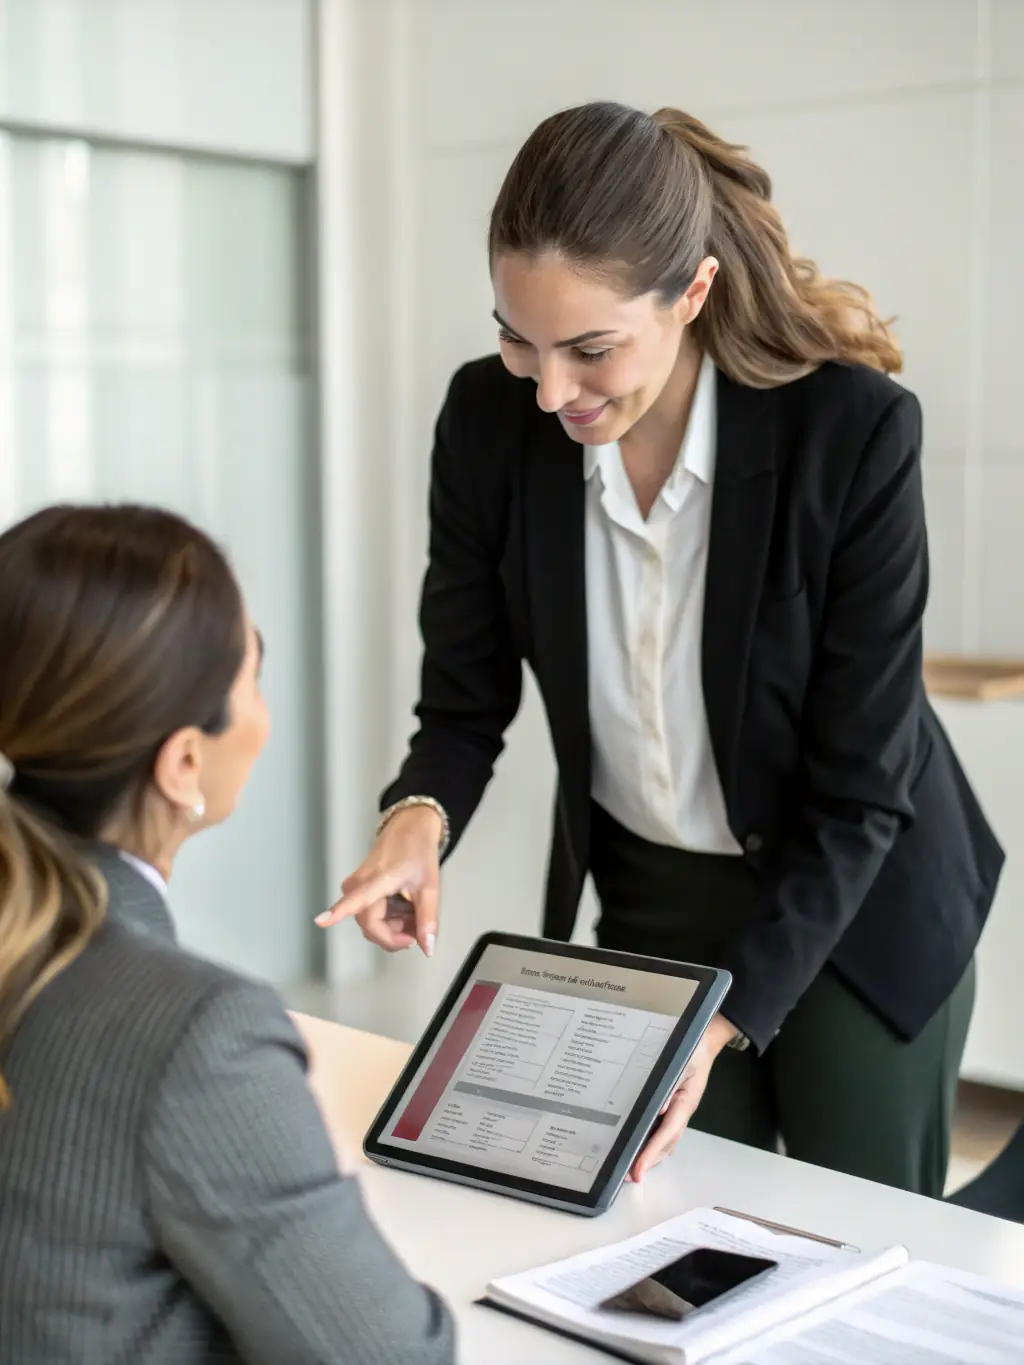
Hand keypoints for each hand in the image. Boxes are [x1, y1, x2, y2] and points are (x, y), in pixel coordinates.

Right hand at [315, 807, 442, 956]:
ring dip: (392, 926)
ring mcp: (354, 885)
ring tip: (412, 910)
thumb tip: (427, 950)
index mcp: (379, 878)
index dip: (339, 912)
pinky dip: (386, 917)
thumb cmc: (419, 853)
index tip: (320, 921)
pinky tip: (401, 907)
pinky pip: (368, 913)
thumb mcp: (430, 887)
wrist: (409, 828)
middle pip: (370, 924)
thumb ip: (428, 919)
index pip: (358, 899)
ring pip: (370, 922)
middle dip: (395, 934)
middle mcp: (359, 882)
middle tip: (417, 927)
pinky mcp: (354, 887)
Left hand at [628, 1013, 738, 1183]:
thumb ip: (669, 1085)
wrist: (705, 1042)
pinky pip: (663, 1129)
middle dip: (648, 1161)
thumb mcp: (683, 1063)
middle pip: (665, 1144)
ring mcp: (679, 1111)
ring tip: (631, 1165)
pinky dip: (652, 1141)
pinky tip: (639, 1142)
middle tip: (629, 1175)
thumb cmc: (694, 1050)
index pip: (665, 1135)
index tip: (638, 1171)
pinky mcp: (674, 1106)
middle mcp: (682, 1112)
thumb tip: (656, 1109)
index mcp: (685, 1103)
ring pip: (665, 1140)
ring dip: (650, 1154)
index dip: (650, 1154)